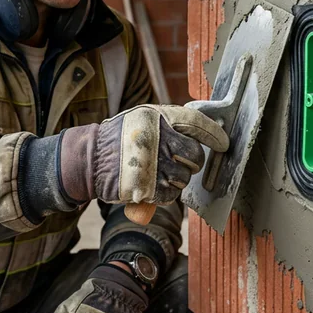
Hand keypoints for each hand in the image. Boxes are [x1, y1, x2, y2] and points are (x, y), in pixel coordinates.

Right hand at [58, 105, 228, 205]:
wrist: (90, 159)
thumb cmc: (120, 139)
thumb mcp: (142, 120)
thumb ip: (170, 125)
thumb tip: (206, 135)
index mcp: (158, 117)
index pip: (196, 123)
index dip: (213, 134)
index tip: (223, 143)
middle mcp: (158, 139)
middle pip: (195, 156)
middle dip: (192, 163)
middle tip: (181, 163)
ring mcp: (154, 164)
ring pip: (184, 178)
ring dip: (177, 180)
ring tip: (158, 173)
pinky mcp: (149, 187)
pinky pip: (170, 194)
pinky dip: (165, 194)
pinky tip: (151, 185)